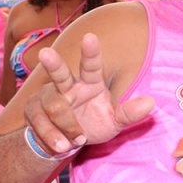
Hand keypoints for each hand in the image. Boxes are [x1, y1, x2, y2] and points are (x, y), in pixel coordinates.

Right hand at [25, 33, 153, 154]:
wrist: (66, 144)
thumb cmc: (93, 125)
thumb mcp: (114, 122)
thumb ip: (129, 113)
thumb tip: (150, 102)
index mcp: (91, 83)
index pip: (92, 66)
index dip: (91, 52)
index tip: (90, 36)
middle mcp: (68, 86)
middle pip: (60, 74)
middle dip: (53, 63)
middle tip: (45, 53)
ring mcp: (47, 96)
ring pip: (54, 106)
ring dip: (66, 126)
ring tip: (77, 141)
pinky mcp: (32, 109)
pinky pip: (39, 122)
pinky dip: (52, 136)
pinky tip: (61, 145)